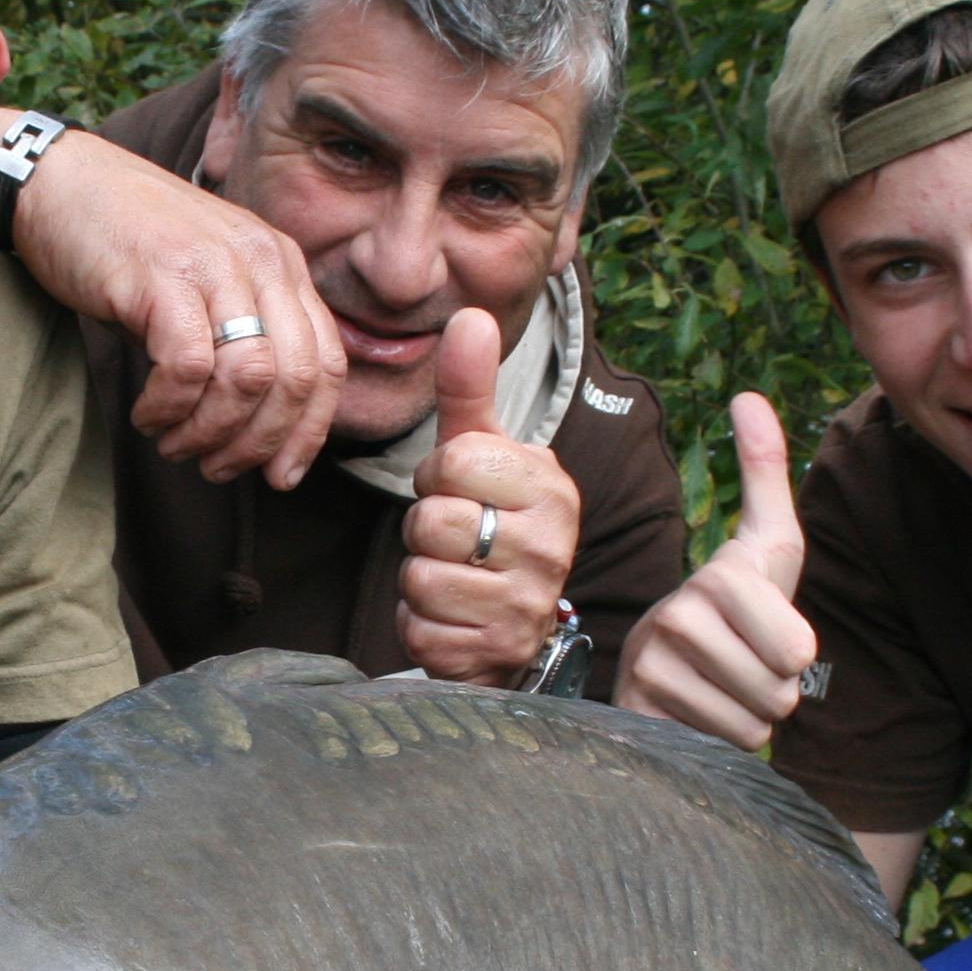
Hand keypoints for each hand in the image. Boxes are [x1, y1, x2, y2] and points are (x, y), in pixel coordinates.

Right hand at [5, 130, 341, 488]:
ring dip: (211, 430)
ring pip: (248, 378)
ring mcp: (214, 264)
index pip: (328, 362)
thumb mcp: (206, 285)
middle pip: (294, 378)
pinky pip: (188, 366)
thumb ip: (242, 338)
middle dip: (259, 442)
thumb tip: (259, 427)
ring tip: (174, 442)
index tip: (280, 475)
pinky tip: (146, 413)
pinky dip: (169, 407)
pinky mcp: (163, 275)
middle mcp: (260, 260)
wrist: (60, 184)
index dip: (309, 431)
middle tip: (216, 468)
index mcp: (281, 263)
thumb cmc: (128, 246)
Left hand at [398, 309, 580, 683]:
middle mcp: (552, 547)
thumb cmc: (492, 524)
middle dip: (424, 530)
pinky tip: (451, 618)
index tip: (461, 492)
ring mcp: (528, 607)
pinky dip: (420, 624)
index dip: (437, 476)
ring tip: (453, 577)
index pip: (454, 460)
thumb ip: (469, 390)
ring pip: (421, 576)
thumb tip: (470, 315)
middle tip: (454, 540)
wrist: (515, 626)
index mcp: (552, 488)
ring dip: (419, 579)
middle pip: (432, 519)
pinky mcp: (495, 655)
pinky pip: (420, 628)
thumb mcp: (481, 454)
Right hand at [615, 393, 816, 751]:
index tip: (766, 637)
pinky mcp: (638, 708)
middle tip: (743, 670)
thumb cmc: (736, 610)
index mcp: (720, 577)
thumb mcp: (766, 547)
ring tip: (717, 689)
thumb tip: (748, 394)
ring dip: (746, 718)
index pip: (798, 649)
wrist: (665, 676)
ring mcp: (652, 664)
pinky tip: (693, 713)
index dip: (795, 657)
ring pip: (751, 720)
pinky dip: (717, 742)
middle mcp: (677, 615)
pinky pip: (719, 745)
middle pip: (779, 689)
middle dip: (775, 693)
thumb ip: (766, 474)